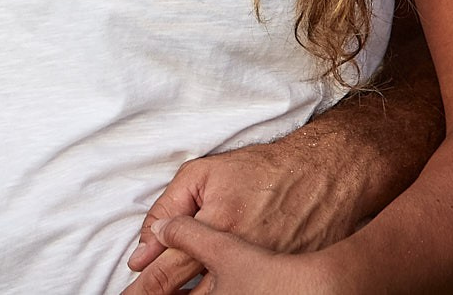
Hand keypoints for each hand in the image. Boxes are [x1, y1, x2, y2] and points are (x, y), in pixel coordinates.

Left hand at [121, 141, 355, 294]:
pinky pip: (246, 293)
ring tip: (176, 293)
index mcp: (217, 229)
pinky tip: (213, 290)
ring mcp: (263, 270)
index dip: (142, 288)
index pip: (166, 271)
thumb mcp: (202, 174)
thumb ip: (167, 209)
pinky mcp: (282, 275)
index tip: (129, 292)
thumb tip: (143, 249)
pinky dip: (225, 292)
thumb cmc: (261, 170)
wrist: (323, 175)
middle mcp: (242, 258)